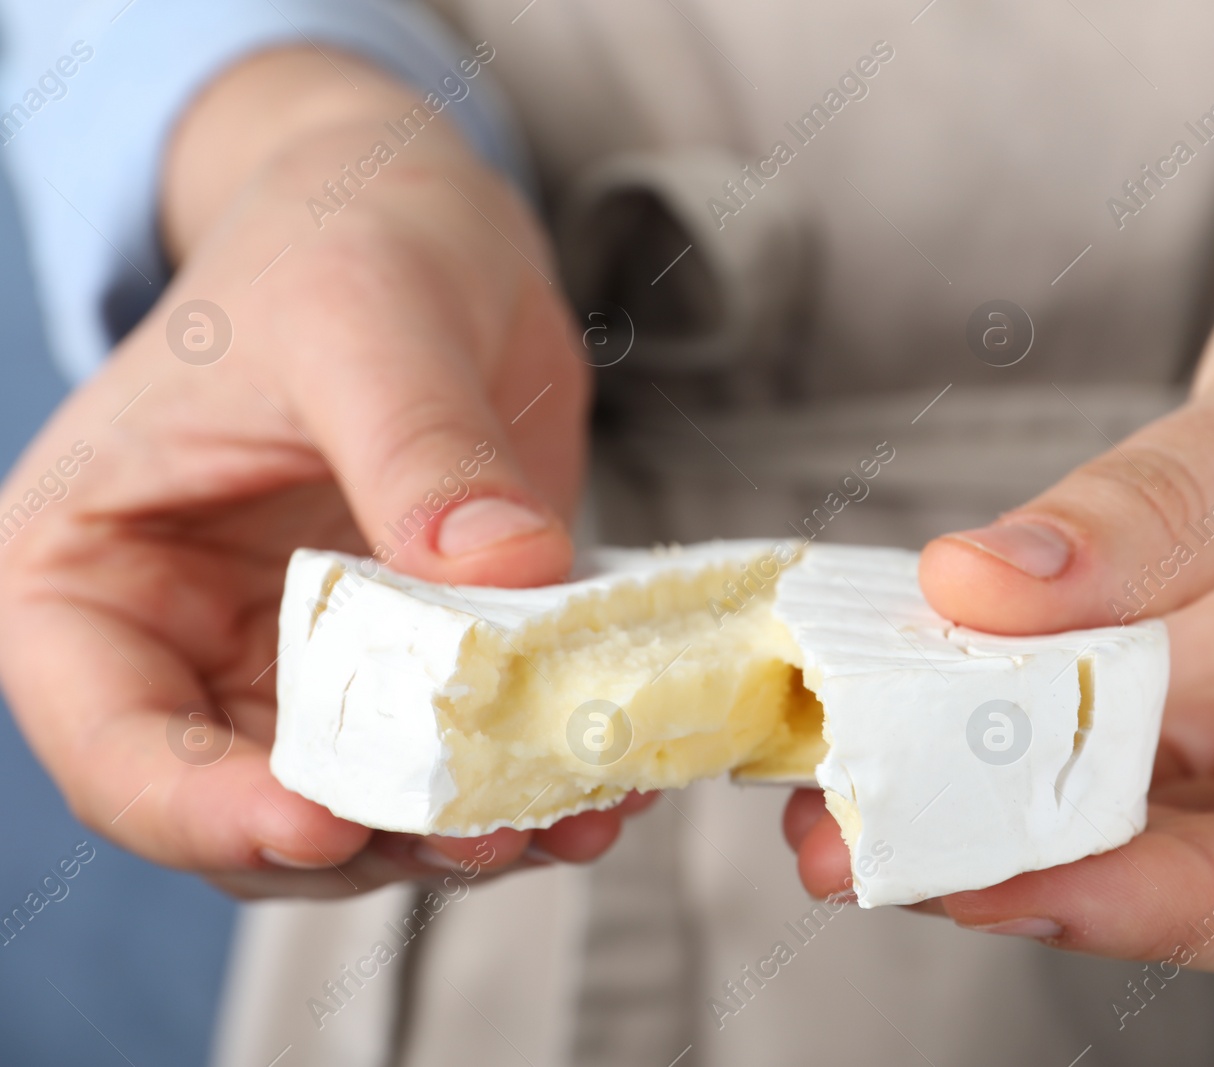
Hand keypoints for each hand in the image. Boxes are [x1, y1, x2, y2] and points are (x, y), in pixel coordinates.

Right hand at [0, 48, 636, 897]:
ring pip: (361, 809)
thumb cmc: (337, 239)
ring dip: (461, 833)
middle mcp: (180, 645)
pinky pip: (455, 759)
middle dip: (366, 840)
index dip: (202, 808)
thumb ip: (420, 450)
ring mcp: (300, 665)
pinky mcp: (410, 664)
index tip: (324, 826)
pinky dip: (523, 785)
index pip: (111, 740)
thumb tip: (503, 574)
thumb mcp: (365, 319)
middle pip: (244, 808)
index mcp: (88, 570)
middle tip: (490, 832)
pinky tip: (602, 785)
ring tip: (572, 818)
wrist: (420, 224)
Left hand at [791, 167, 1213, 972]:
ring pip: (1161, 830)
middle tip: (866, 855)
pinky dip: (1020, 741)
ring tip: (845, 805)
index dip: (1170, 903)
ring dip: (1002, 818)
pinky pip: (1131, 753)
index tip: (997, 881)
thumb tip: (979, 586)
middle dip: (1039, 874)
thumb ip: (1171, 507)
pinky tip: (913, 721)